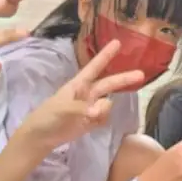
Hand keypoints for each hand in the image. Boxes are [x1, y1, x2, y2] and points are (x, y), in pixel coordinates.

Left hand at [13, 39, 142, 149]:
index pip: (94, 67)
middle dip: (124, 80)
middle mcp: (87, 94)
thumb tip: (98, 112)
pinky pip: (104, 118)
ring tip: (91, 118)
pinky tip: (90, 125)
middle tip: (141, 75)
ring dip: (104, 110)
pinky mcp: (91, 122)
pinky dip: (101, 121)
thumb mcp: (61, 109)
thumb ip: (81, 108)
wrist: (40, 138)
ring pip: (107, 104)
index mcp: (78, 85)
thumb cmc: (47, 117)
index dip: (105, 55)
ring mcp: (90, 108)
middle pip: (109, 84)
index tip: (117, 42)